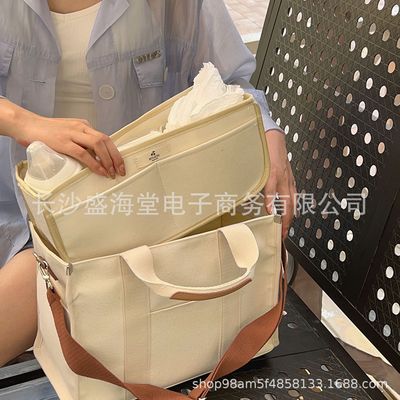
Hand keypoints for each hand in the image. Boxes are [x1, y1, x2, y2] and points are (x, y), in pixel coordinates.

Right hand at [10, 105, 124, 177]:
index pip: (105, 138)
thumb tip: (93, 158)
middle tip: (120, 171)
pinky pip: (84, 154)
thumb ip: (80, 142)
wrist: (27, 125)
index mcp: (84, 125)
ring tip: (111, 173)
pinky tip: (100, 171)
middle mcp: (81, 127)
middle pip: (106, 140)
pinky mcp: (64, 142)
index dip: (115, 152)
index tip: (120, 164)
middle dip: (116, 157)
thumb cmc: (47, 132)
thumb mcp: (68, 133)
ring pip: (98, 145)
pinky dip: (95, 164)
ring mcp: (73, 134)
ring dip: (108, 160)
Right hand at [263, 130, 296, 238]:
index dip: (288, 218)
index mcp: (288, 182)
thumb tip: (266, 196)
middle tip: (283, 235)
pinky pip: (272, 189)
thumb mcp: (277, 169)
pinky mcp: (273, 171)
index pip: (292, 204)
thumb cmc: (272, 152)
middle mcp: (288, 181)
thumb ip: (275, 183)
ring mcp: (281, 177)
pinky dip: (270, 200)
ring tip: (278, 228)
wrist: (272, 134)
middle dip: (287, 222)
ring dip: (282, 216)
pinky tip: (268, 209)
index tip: (284, 231)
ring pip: (285, 200)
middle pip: (291, 206)